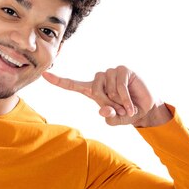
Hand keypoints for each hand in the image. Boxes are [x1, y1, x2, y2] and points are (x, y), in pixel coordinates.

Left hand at [42, 66, 171, 126]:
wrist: (144, 109)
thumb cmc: (126, 113)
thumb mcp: (115, 119)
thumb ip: (108, 116)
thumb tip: (102, 108)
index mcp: (92, 90)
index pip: (72, 84)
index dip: (58, 80)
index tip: (44, 74)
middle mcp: (99, 79)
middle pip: (94, 90)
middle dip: (107, 102)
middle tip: (118, 109)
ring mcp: (111, 73)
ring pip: (108, 87)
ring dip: (118, 100)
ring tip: (126, 105)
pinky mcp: (123, 70)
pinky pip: (119, 84)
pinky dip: (125, 97)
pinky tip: (131, 104)